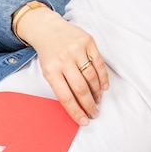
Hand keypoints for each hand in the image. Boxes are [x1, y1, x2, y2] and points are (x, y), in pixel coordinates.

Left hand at [15, 8, 108, 125]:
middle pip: (80, 89)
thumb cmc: (48, 55)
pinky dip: (103, 77)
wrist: (48, 30)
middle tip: (94, 113)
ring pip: (91, 77)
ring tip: (97, 100)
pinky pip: (99, 63)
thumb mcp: (47, 71)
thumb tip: (75, 106)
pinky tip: (103, 87)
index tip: (83, 121)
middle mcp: (64, 60)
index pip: (65, 96)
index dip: (75, 111)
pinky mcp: (88, 42)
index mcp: (51, 71)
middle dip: (89, 104)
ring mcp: (77, 50)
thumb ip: (60, 86)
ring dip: (96, 92)